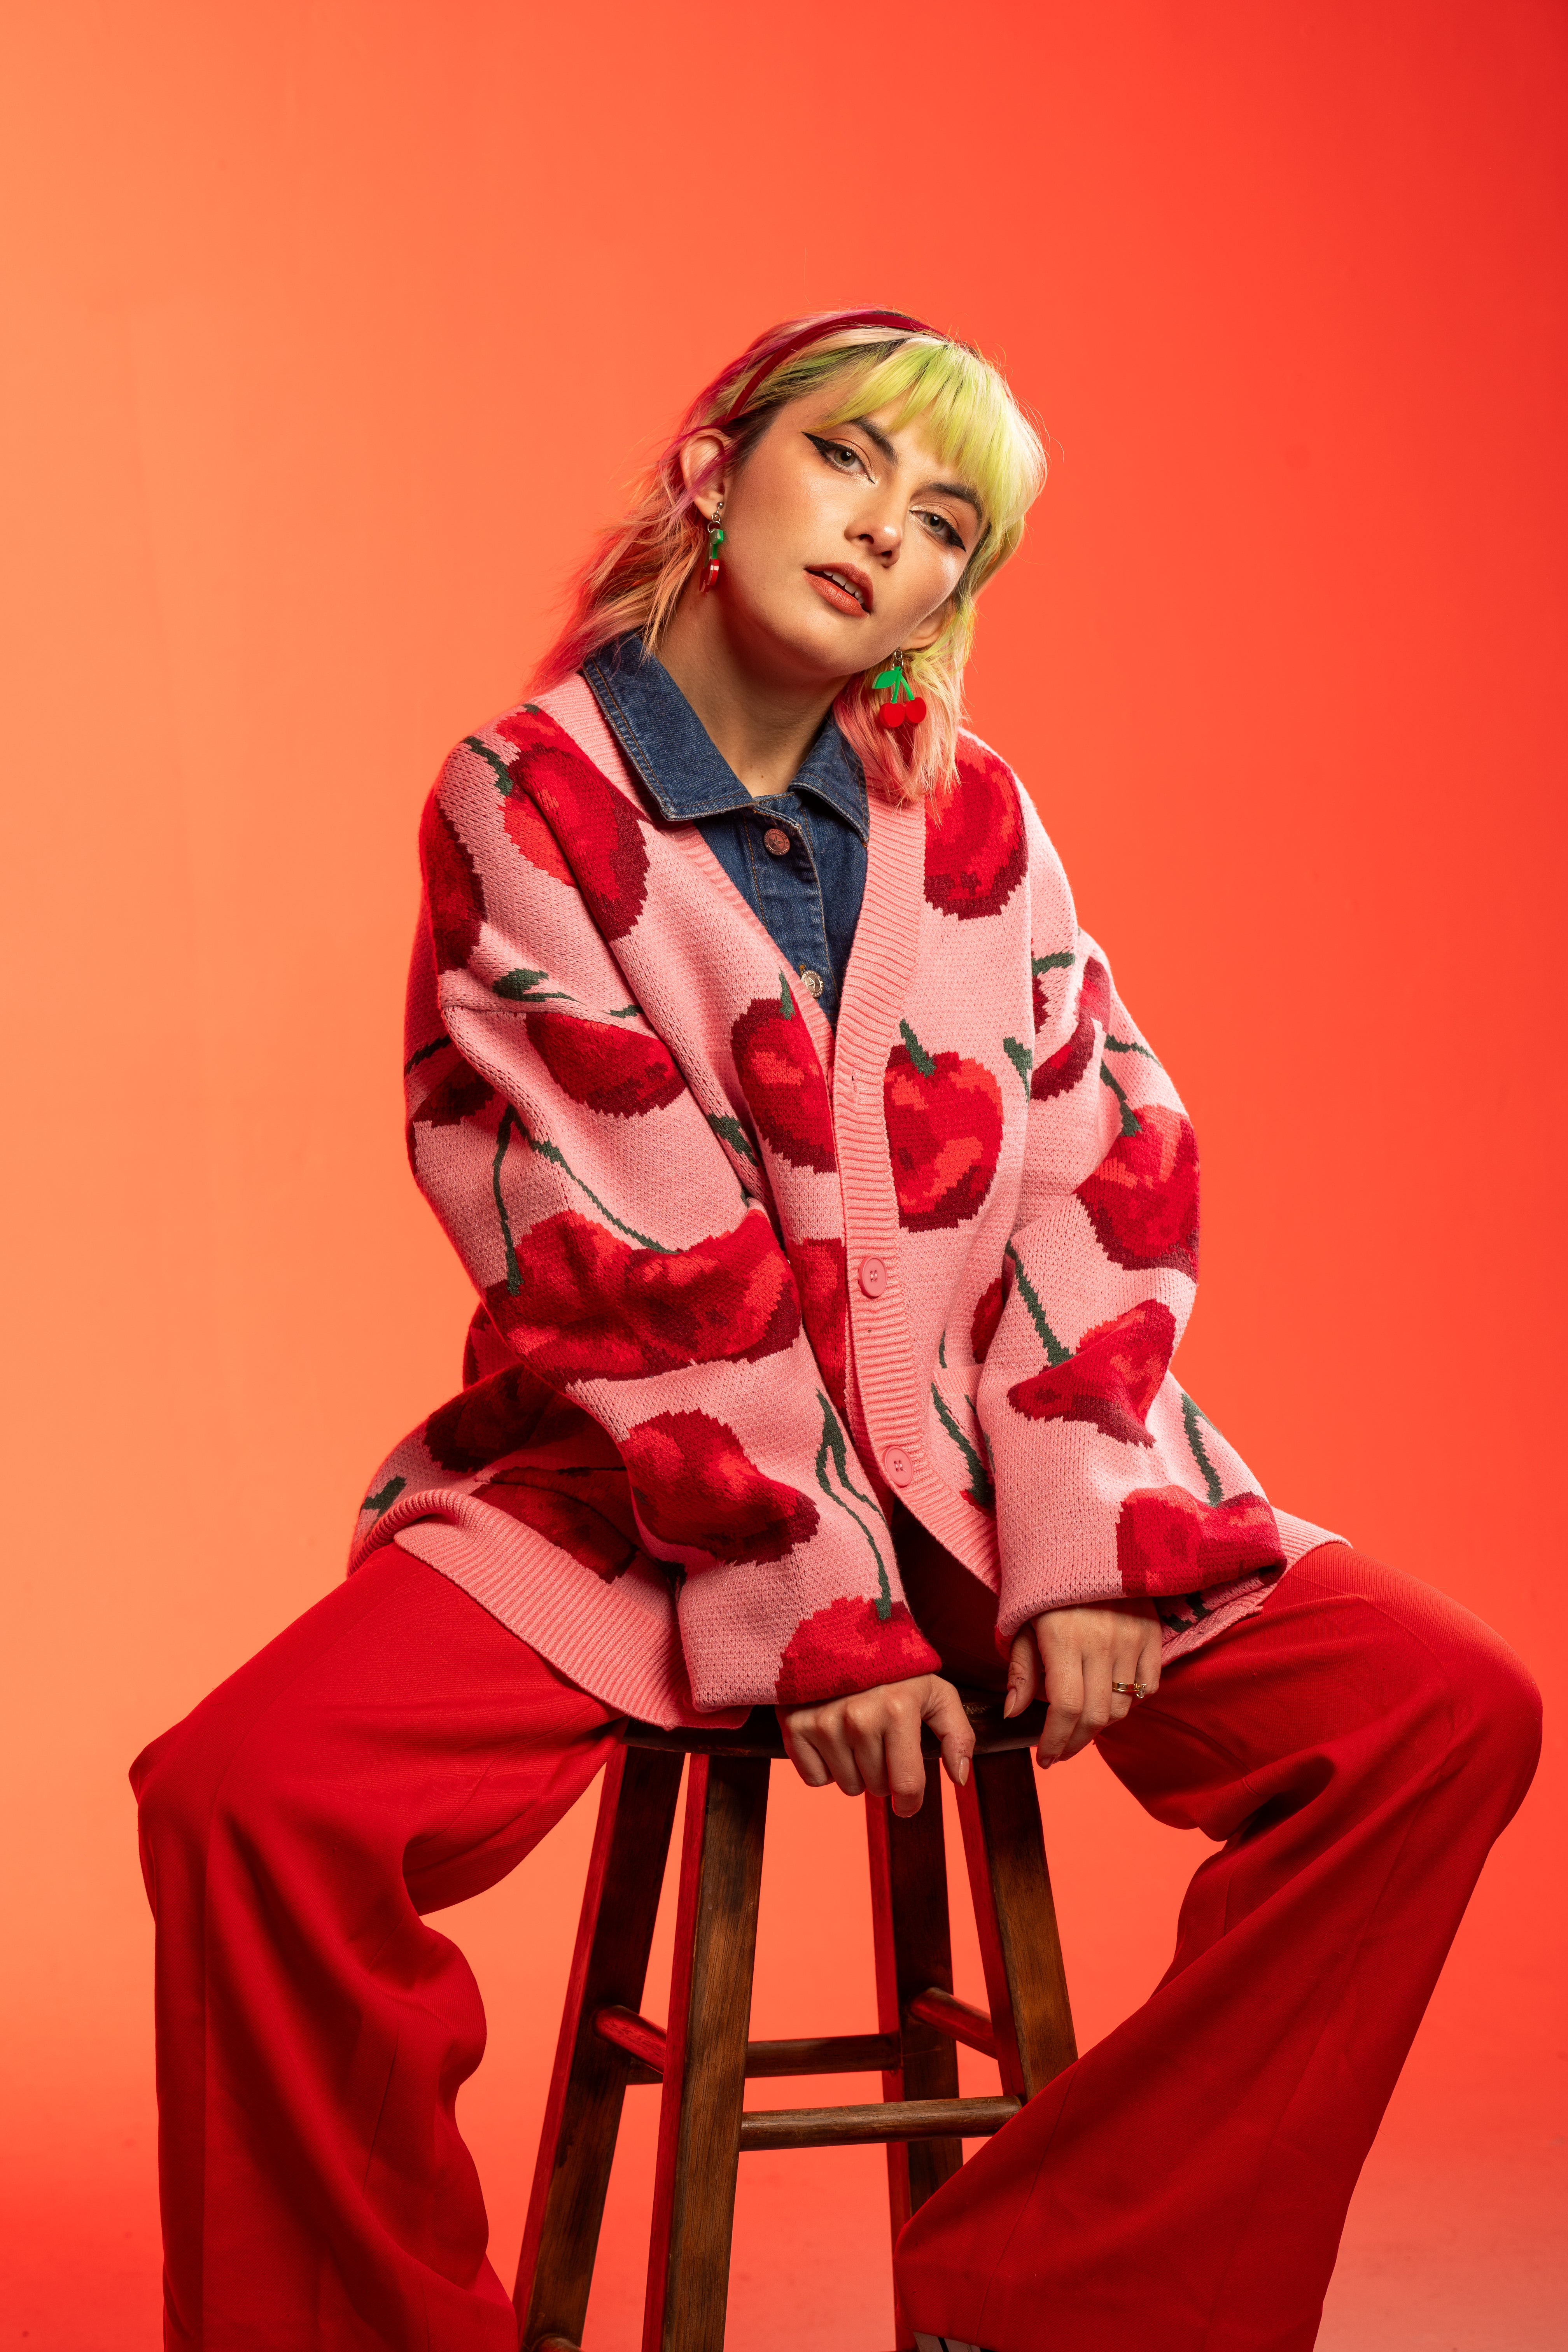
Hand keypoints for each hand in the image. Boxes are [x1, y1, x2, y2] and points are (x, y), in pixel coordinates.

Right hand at [779, 1674, 974, 1816]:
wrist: (839, 1635)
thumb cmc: (895, 1670)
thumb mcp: (936, 1693)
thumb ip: (957, 1734)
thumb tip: (959, 1777)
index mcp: (898, 1710)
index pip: (906, 1785)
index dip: (910, 1802)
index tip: (908, 1801)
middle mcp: (859, 1718)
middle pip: (876, 1788)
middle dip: (883, 1775)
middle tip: (880, 1742)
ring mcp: (823, 1721)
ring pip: (847, 1786)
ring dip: (855, 1770)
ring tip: (857, 1735)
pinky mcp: (795, 1725)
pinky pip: (815, 1778)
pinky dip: (824, 1766)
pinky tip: (832, 1737)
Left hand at [1005, 1599, 1162, 1764]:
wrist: (1083, 1540)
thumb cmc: (1044, 1585)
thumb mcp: (1021, 1622)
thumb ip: (1020, 1670)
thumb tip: (1013, 1714)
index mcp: (1065, 1639)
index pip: (1067, 1708)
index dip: (1056, 1741)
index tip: (1045, 1757)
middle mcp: (1103, 1642)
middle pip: (1097, 1715)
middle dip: (1075, 1742)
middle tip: (1060, 1752)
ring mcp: (1133, 1638)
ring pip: (1124, 1705)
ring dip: (1101, 1724)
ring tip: (1080, 1723)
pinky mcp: (1153, 1633)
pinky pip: (1149, 1686)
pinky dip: (1132, 1701)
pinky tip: (1110, 1699)